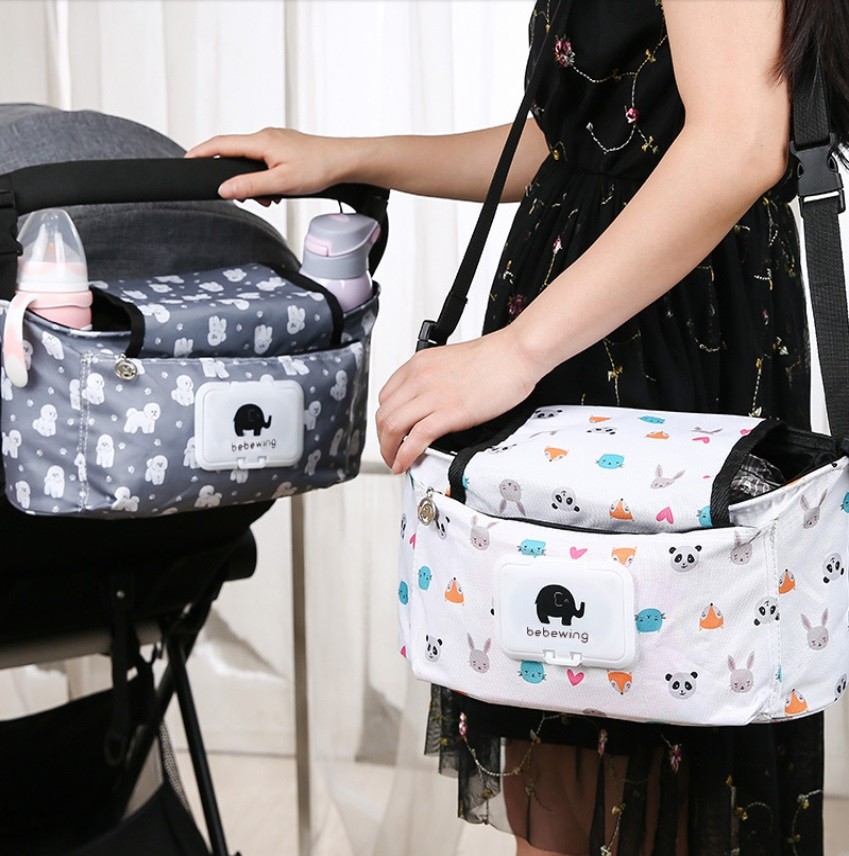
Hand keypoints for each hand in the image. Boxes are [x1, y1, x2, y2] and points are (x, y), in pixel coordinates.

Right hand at [185, 128, 349, 200]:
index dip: (200, 153)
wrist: (344, 162)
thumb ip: (250, 186)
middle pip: (235, 155)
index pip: (220, 144)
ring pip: (252, 162)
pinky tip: (279, 191)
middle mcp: (265, 137)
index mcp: (260, 141)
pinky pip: (265, 163)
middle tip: (249, 198)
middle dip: (235, 179)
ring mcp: (275, 142)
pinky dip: (266, 179)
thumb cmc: (319, 168)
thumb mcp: (281, 183)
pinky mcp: (284, 149)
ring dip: (254, 183)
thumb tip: (224, 189)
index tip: (186, 161)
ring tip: (271, 198)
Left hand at [375, 328, 537, 473]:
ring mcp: (433, 395)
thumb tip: (431, 404)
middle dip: (382, 439)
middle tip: (390, 451)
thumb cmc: (495, 359)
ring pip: (392, 427)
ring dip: (389, 450)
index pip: (386, 397)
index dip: (385, 420)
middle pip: (383, 414)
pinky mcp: (449, 412)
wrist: (516, 354)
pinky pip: (415, 438)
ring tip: (395, 462)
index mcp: (419, 364)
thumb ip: (435, 381)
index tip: (391, 433)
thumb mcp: (451, 363)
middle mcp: (420, 378)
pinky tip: (405, 463)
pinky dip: (404, 456)